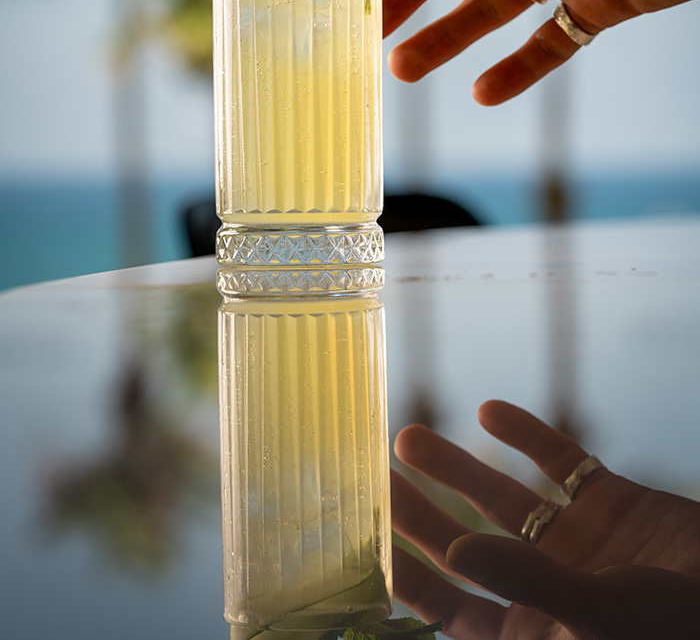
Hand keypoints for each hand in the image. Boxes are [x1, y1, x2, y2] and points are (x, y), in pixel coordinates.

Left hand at [391, 400, 699, 638]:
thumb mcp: (593, 613)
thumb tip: (454, 549)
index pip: (443, 601)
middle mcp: (543, 585)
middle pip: (460, 545)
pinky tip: (491, 411)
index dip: (400, 567)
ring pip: (501, 500)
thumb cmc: (670, 629)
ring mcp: (577, 544)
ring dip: (456, 468)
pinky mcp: (612, 506)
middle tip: (369, 473)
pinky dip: (527, 436)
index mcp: (528, 630)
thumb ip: (523, 580)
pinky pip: (561, 465)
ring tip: (407, 438)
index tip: (357, 530)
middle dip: (414, 511)